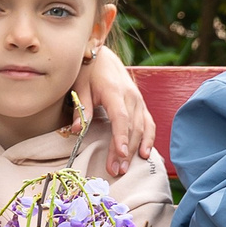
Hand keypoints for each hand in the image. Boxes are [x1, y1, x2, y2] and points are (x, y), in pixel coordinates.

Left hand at [79, 45, 156, 176]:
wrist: (102, 55)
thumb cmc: (89, 71)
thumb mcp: (80, 86)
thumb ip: (81, 108)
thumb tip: (77, 130)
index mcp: (114, 92)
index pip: (121, 117)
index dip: (121, 136)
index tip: (119, 154)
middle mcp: (131, 97)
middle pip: (132, 128)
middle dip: (125, 151)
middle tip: (116, 170)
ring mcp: (139, 101)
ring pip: (142, 128)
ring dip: (135, 149)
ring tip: (126, 168)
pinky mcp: (141, 105)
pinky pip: (148, 124)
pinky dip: (148, 139)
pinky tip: (144, 154)